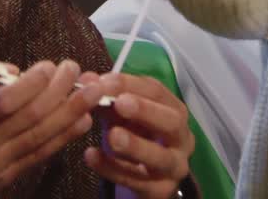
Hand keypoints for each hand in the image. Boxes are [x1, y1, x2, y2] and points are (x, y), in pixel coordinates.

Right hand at [0, 59, 103, 197]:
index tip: (49, 65)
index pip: (4, 101)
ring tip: (93, 93)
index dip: (32, 83)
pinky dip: (64, 136)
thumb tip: (12, 68)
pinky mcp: (6, 177)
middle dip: (60, 91)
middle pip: (30, 116)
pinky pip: (40, 154)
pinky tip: (81, 121)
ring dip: (71, 112)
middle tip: (77, 70)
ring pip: (41, 136)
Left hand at [82, 73, 194, 198]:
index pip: (157, 91)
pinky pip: (138, 181)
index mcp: (173, 110)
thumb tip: (86, 80)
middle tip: (120, 104)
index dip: (131, 84)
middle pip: (171, 122)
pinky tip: (92, 156)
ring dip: (136, 145)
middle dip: (146, 111)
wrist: (143, 176)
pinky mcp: (160, 190)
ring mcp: (174, 166)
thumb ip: (106, 97)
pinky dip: (113, 169)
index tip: (105, 81)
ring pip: (161, 157)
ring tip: (112, 136)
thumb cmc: (134, 134)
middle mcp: (181, 137)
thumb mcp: (121, 114)